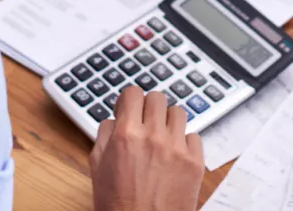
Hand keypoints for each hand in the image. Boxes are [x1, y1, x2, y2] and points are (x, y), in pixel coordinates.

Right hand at [91, 87, 203, 210]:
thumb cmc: (118, 206)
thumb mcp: (97, 168)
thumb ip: (105, 136)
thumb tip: (114, 118)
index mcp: (126, 135)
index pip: (133, 93)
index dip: (129, 100)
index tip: (129, 108)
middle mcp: (153, 136)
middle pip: (156, 98)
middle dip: (148, 108)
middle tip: (145, 123)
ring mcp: (177, 148)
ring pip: (178, 112)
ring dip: (168, 122)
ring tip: (161, 139)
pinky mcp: (195, 161)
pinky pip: (194, 136)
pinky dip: (184, 143)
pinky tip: (174, 156)